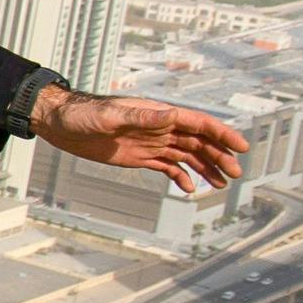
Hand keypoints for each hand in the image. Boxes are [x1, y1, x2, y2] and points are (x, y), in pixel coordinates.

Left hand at [33, 89, 248, 194]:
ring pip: (187, 155)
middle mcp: (160, 127)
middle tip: (236, 172)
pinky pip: (167, 167)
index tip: (241, 146)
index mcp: (158, 113)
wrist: (62, 124)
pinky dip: (181, 177)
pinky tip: (190, 189)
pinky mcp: (140, 157)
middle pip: (198, 141)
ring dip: (206, 168)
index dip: (222, 133)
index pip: (198, 123)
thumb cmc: (83, 113)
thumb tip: (171, 115)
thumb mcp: (111, 115)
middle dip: (219, 155)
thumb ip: (141, 117)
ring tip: (222, 184)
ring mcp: (151, 142)